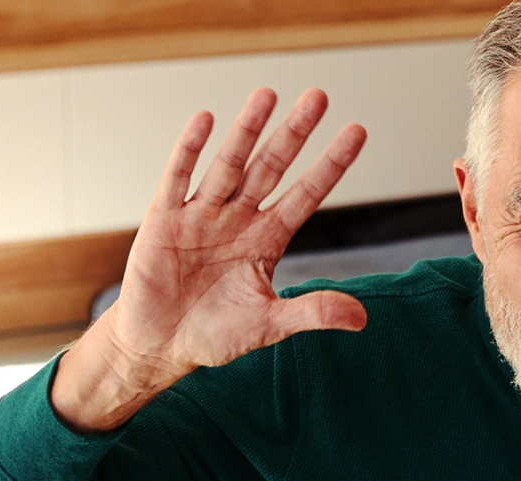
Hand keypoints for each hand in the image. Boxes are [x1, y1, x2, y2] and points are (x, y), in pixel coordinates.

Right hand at [50, 89, 367, 431]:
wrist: (158, 346)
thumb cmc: (214, 334)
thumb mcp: (268, 325)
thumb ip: (311, 313)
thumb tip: (362, 318)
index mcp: (266, 240)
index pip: (306, 195)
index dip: (330, 165)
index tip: (357, 131)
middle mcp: (237, 219)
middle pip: (271, 168)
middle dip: (294, 134)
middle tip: (318, 96)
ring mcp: (201, 216)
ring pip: (229, 165)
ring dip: (247, 131)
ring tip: (267, 94)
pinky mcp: (164, 221)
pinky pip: (178, 179)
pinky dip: (189, 150)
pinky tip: (206, 120)